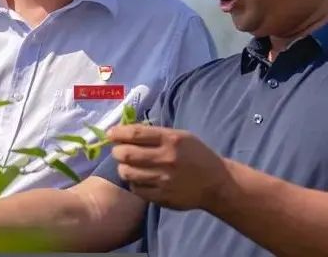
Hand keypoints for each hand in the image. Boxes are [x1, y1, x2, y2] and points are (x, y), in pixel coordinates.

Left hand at [107, 124, 229, 210]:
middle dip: (117, 152)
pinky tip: (139, 179)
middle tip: (118, 151)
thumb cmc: (196, 154)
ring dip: (123, 168)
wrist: (216, 183)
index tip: (111, 134)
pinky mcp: (162, 197)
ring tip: (128, 166)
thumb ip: (155, 134)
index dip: (118, 133)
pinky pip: (136, 189)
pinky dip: (133, 183)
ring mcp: (163, 179)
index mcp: (171, 140)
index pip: (136, 134)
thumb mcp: (180, 136)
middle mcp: (166, 159)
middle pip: (127, 154)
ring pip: (128, 173)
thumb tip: (126, 131)